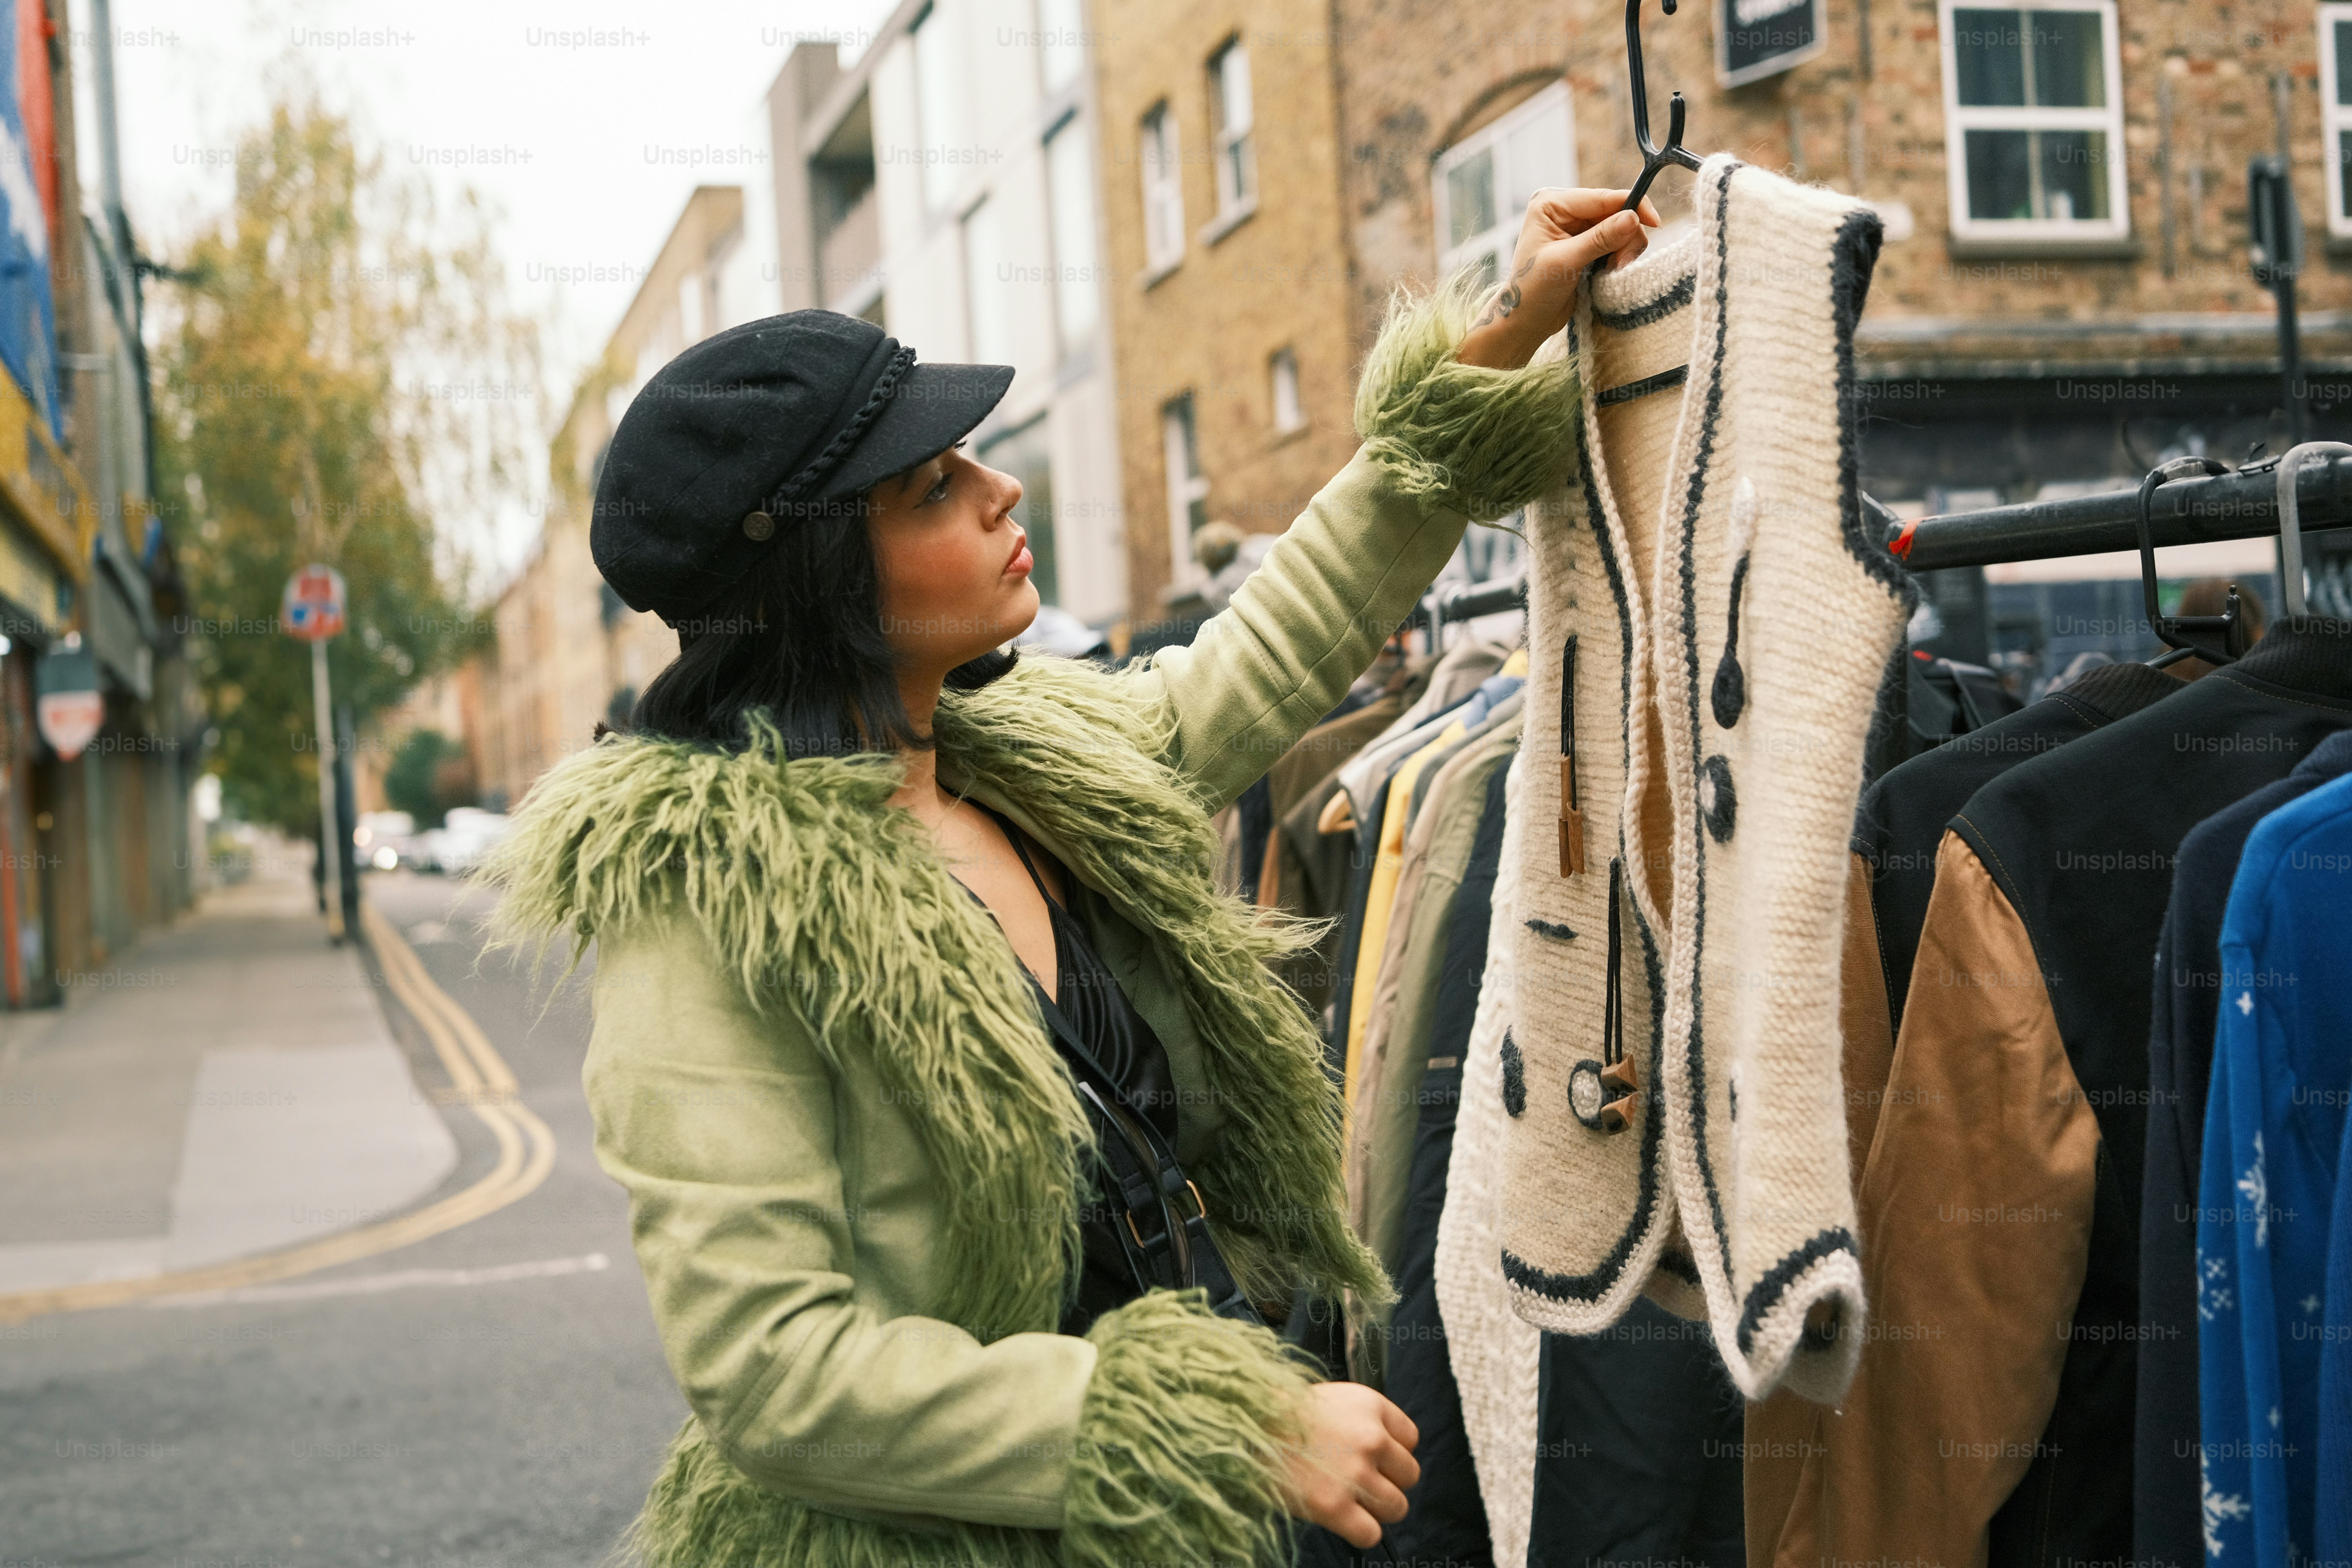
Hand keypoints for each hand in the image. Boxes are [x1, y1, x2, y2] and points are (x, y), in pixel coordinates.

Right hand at [1277, 1380, 1420, 1547]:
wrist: (1245, 1425)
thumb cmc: (1285, 1413)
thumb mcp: (1336, 1398)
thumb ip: (1367, 1419)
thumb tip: (1388, 1453)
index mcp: (1372, 1407)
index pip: (1411, 1439)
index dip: (1391, 1451)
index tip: (1371, 1455)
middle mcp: (1370, 1439)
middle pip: (1409, 1475)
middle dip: (1388, 1480)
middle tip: (1359, 1480)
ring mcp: (1354, 1475)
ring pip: (1396, 1507)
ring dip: (1376, 1508)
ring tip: (1351, 1500)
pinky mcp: (1334, 1507)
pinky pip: (1371, 1534)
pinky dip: (1361, 1531)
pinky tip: (1344, 1519)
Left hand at [1456, 188, 1662, 369]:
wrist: (1525, 321)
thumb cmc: (1533, 292)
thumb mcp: (1565, 262)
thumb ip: (1600, 239)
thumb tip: (1632, 218)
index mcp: (1551, 204)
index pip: (1602, 197)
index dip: (1632, 206)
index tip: (1655, 223)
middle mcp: (1564, 210)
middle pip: (1615, 211)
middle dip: (1625, 237)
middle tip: (1620, 265)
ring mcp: (1576, 227)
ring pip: (1620, 227)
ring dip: (1624, 249)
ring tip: (1612, 271)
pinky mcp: (1586, 243)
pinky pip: (1616, 241)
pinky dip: (1619, 256)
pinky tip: (1609, 272)